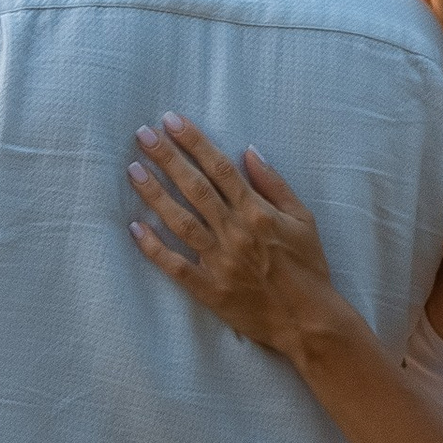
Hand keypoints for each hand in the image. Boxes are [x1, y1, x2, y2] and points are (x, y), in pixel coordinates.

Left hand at [127, 115, 340, 357]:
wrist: (309, 321)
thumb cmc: (309, 267)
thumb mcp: (303, 219)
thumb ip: (274, 184)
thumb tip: (249, 152)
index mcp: (258, 212)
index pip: (220, 168)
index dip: (194, 142)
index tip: (171, 121)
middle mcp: (236, 232)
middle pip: (195, 188)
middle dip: (167, 158)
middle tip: (143, 134)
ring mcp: (220, 261)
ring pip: (180, 221)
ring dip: (155, 194)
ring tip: (133, 170)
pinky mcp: (209, 289)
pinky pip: (175, 266)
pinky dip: (154, 248)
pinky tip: (135, 228)